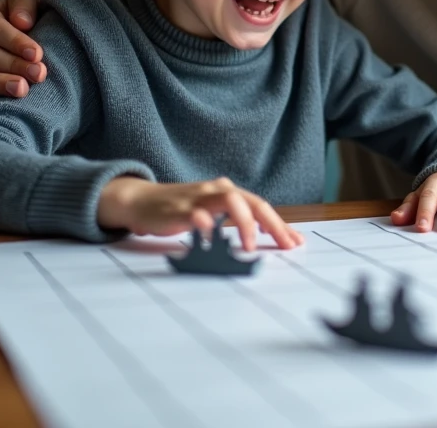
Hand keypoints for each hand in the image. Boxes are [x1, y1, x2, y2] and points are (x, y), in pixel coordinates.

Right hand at [97, 176, 304, 249]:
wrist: (140, 201)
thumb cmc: (179, 209)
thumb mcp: (211, 213)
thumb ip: (233, 222)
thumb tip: (261, 239)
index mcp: (228, 192)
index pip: (261, 207)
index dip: (280, 224)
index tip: (296, 242)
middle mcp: (217, 190)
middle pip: (252, 202)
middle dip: (273, 224)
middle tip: (285, 245)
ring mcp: (198, 198)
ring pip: (230, 201)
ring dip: (245, 224)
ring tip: (251, 247)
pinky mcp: (178, 210)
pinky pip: (196, 215)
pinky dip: (208, 225)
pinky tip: (216, 238)